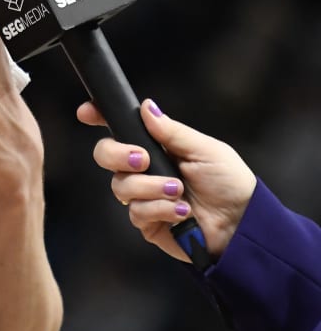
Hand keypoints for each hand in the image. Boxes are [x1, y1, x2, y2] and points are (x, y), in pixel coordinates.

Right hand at [77, 99, 255, 261]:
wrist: (243, 224)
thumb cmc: (231, 183)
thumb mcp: (205, 150)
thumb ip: (172, 131)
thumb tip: (146, 106)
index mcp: (156, 147)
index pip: (120, 128)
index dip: (99, 117)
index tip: (87, 112)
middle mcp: (145, 170)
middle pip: (105, 154)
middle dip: (117, 154)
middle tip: (143, 159)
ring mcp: (144, 196)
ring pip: (120, 185)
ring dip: (150, 187)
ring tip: (178, 191)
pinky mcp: (148, 222)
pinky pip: (136, 212)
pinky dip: (159, 209)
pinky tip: (181, 211)